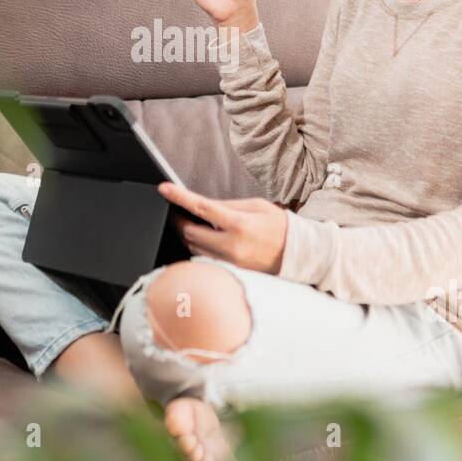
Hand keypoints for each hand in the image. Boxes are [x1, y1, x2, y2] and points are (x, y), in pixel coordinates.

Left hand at [158, 181, 286, 274]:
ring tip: (191, 221)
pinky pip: (204, 258)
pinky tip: (202, 236)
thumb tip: (202, 204)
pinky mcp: (230, 271)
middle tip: (177, 208)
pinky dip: (198, 246)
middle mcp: (232, 246)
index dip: (179, 197)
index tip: (164, 189)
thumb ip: (227, 205)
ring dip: (187, 233)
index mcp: (239, 224)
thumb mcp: (256, 205)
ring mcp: (230, 262)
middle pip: (190, 232)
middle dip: (179, 219)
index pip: (201, 208)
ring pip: (193, 247)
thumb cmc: (279, 226)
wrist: (298, 253)